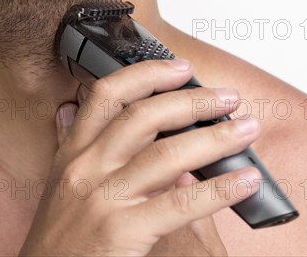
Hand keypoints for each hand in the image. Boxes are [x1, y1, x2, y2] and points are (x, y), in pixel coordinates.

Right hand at [18, 59, 261, 255]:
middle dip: (192, 101)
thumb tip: (71, 110)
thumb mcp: (59, 183)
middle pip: (144, 117)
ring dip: (215, 138)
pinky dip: (220, 189)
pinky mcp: (122, 230)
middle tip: (226, 98)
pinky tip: (244, 181)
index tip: (180, 69)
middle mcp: (86, 168)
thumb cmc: (60, 237)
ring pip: (168, 155)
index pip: (107, 96)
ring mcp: (103, 197)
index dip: (146, 74)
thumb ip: (70, 144)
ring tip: (246, 129)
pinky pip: (181, 203)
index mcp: (73, 153)